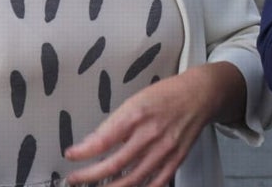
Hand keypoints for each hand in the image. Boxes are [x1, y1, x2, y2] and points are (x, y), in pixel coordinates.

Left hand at [64, 62, 246, 186]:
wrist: (201, 94)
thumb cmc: (167, 94)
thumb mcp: (136, 99)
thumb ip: (115, 123)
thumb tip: (92, 142)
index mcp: (138, 114)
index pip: (104, 139)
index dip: (84, 151)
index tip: (71, 155)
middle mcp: (151, 134)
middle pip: (115, 164)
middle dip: (90, 176)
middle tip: (75, 179)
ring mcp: (165, 149)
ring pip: (133, 179)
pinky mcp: (176, 159)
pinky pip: (156, 182)